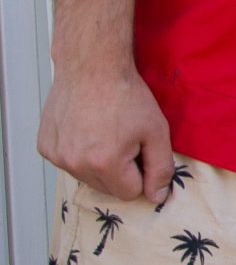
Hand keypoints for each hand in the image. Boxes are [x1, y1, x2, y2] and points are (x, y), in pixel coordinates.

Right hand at [37, 58, 174, 204]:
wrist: (92, 67)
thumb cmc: (127, 96)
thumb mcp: (156, 131)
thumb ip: (160, 168)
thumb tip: (157, 198)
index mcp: (106, 162)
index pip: (130, 193)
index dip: (141, 174)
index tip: (141, 151)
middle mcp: (76, 163)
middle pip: (107, 188)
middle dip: (121, 171)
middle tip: (125, 140)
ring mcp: (57, 155)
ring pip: (87, 177)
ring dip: (99, 164)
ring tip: (105, 134)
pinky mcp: (46, 147)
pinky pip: (69, 163)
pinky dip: (79, 153)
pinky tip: (86, 131)